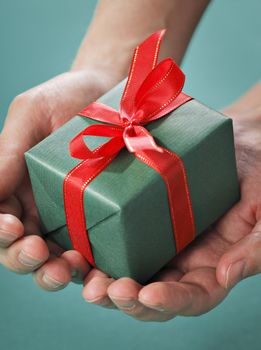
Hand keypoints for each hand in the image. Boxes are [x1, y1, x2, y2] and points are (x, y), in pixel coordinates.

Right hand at [0, 69, 116, 289]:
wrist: (115, 98)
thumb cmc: (67, 99)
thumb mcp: (32, 115)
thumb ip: (6, 153)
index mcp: (14, 187)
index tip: (11, 226)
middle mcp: (38, 208)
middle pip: (21, 248)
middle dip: (24, 257)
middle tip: (38, 252)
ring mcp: (70, 218)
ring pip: (54, 258)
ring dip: (55, 271)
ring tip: (66, 268)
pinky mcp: (101, 221)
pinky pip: (92, 252)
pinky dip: (90, 266)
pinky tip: (96, 268)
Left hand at [82, 83, 260, 320]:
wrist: (236, 145)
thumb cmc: (259, 179)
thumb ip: (256, 248)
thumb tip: (228, 275)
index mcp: (211, 268)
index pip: (190, 298)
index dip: (170, 301)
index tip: (149, 294)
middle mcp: (180, 261)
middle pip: (149, 294)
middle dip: (126, 298)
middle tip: (103, 290)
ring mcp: (158, 240)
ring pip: (127, 272)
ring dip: (103, 281)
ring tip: (85, 277)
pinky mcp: (140, 217)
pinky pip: (117, 237)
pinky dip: (98, 247)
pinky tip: (80, 243)